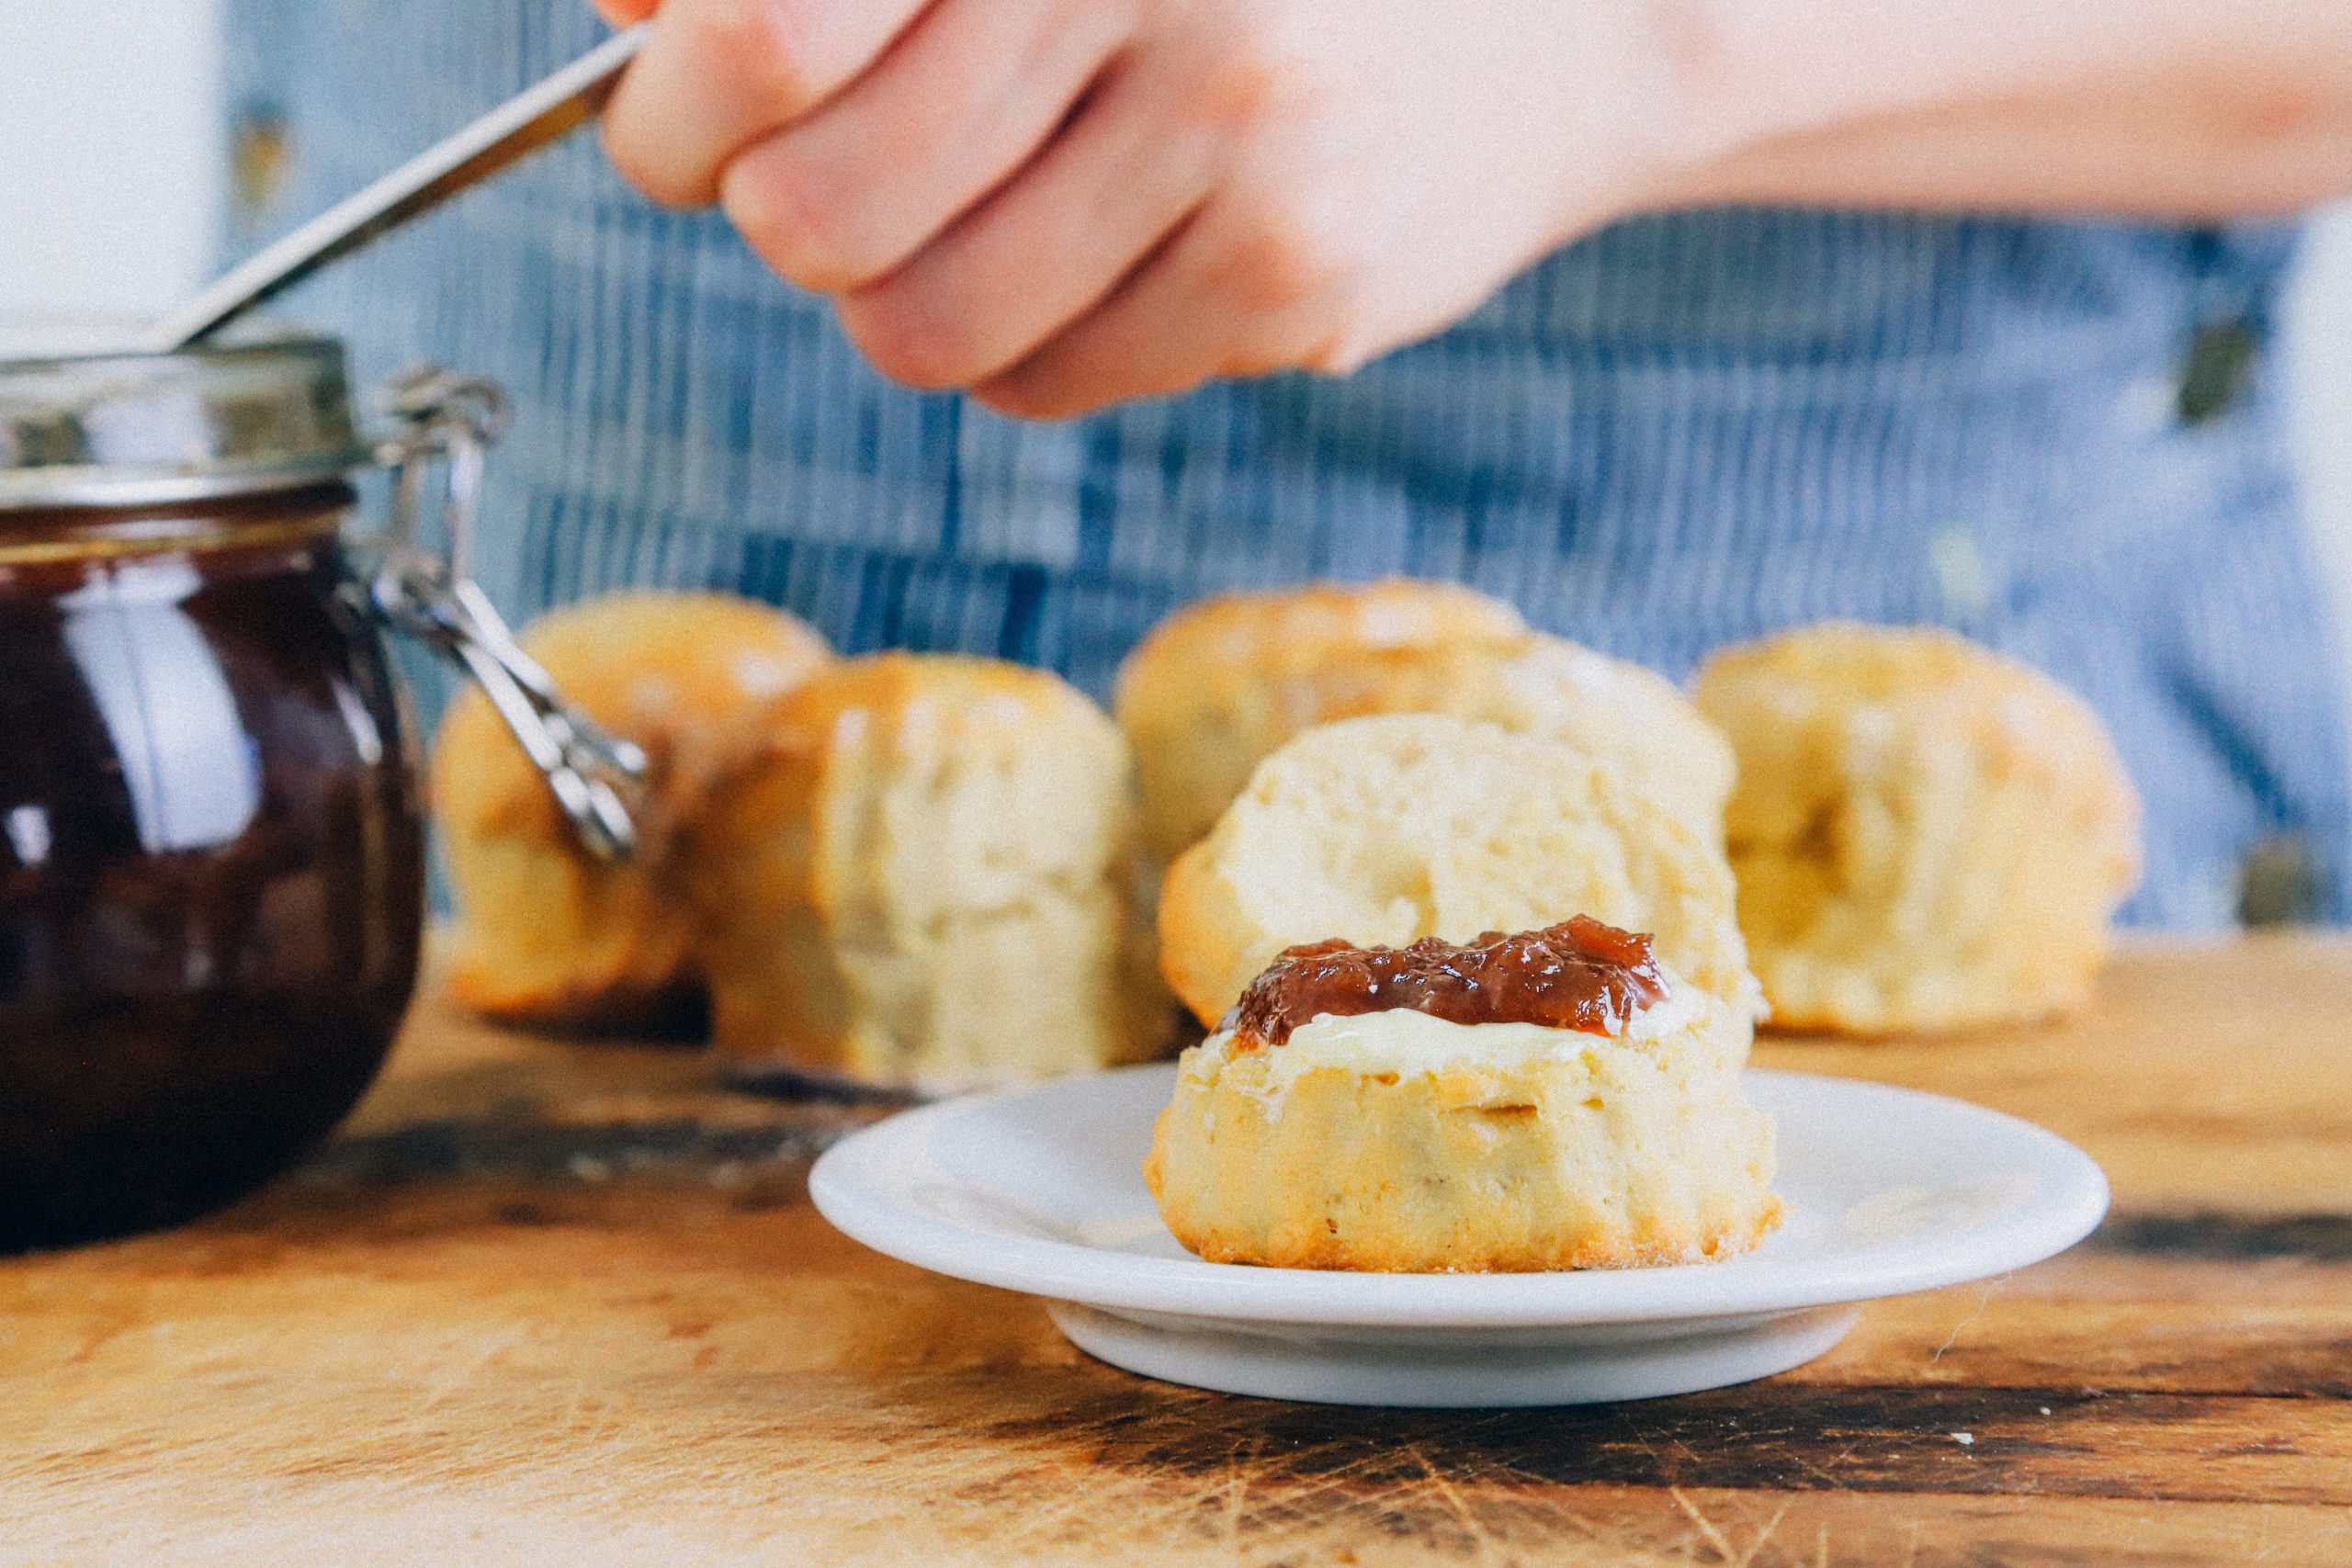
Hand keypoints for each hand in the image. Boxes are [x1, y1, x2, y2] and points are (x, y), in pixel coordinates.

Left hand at [592, 0, 1706, 417]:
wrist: (1557, 7)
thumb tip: (631, 16)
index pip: (769, 30)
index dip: (676, 103)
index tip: (685, 116)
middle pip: (820, 215)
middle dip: (779, 217)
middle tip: (820, 180)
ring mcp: (1240, 146)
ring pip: (921, 328)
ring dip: (901, 292)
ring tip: (974, 213)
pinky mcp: (1296, 282)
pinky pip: (1041, 383)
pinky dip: (1020, 342)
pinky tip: (1093, 253)